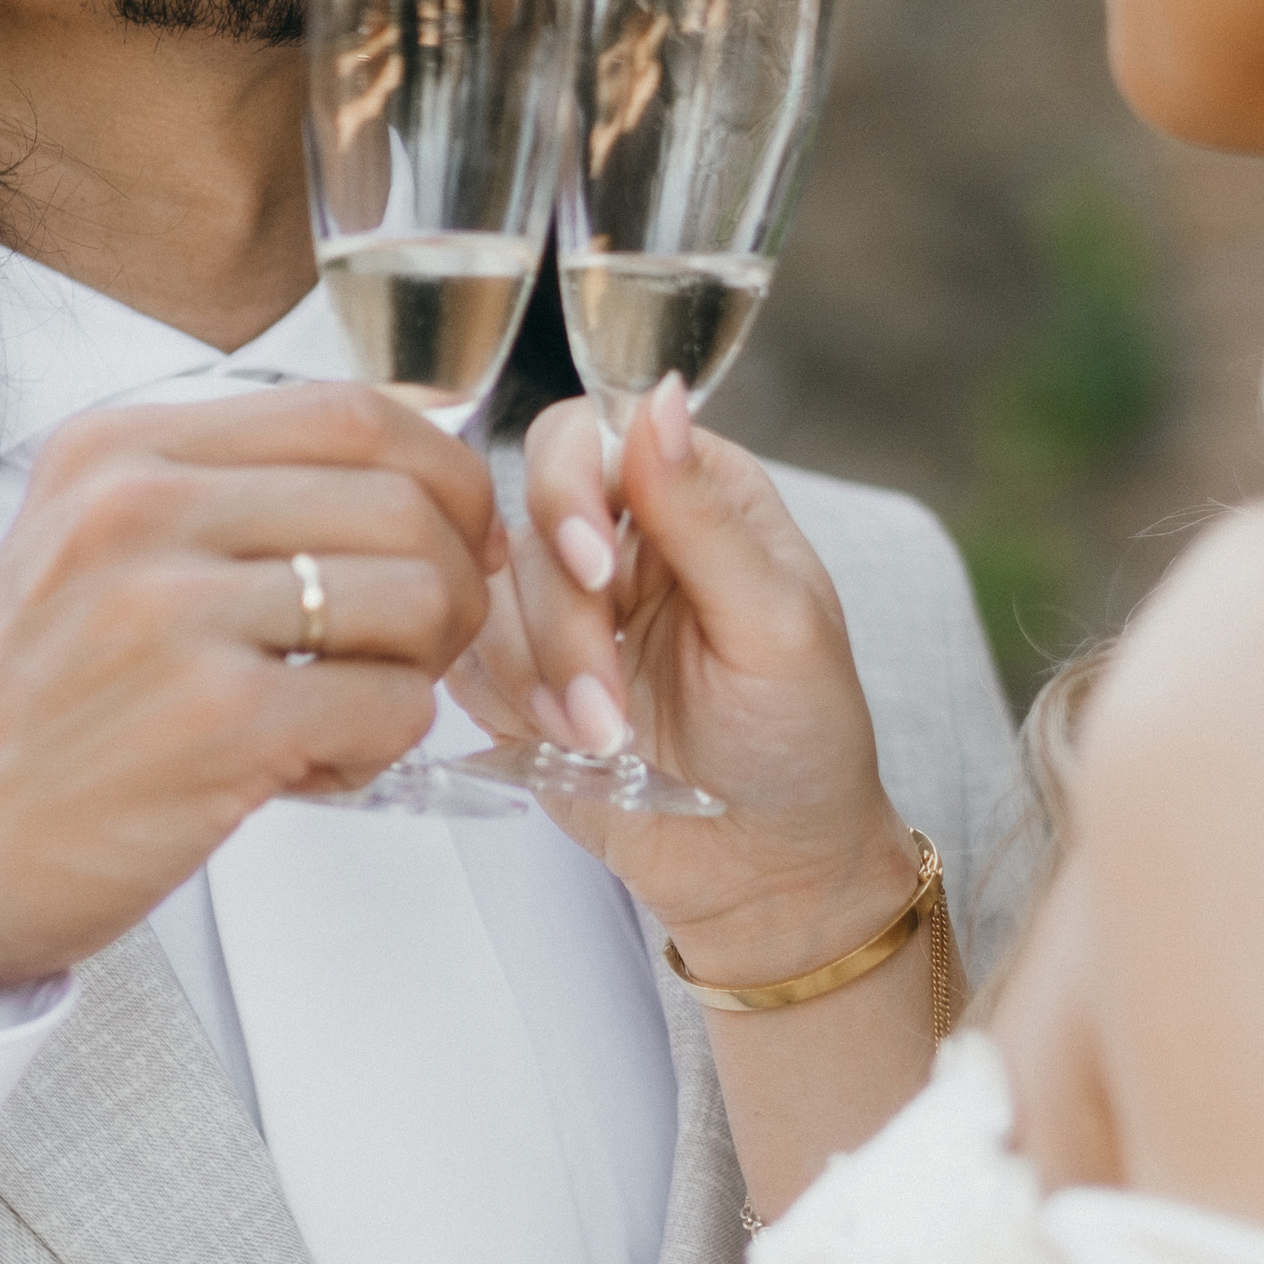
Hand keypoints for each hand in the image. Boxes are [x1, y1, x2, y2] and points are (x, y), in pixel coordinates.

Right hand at [0, 385, 501, 1013]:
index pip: (350, 409)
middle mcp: (138, 508)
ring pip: (416, 596)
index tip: (461, 532)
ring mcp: (173, 613)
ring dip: (423, 666)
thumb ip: (232, 494)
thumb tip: (422, 452)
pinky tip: (313, 766)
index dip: (443, 470)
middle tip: (432, 640)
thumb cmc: (30, 717)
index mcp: (116, 450)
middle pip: (402, 496)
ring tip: (353, 708)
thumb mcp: (96, 550)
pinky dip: (380, 745)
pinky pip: (390, 707)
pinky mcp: (215, 723)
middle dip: (458, 576)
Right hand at [451, 376, 918, 970]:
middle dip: (561, 621)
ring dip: (539, 677)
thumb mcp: (776, 624)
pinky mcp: (517, 673)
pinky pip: (462, 658)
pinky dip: (506, 705)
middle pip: (522, 517)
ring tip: (605, 742)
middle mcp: (617, 534)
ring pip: (483, 594)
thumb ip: (707, 515)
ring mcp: (560, 605)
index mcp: (690, 490)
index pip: (586, 436)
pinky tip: (567, 746)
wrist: (767, 868)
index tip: (595, 573)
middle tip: (608, 708)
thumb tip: (657, 394)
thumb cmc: (801, 742)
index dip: (568, 493)